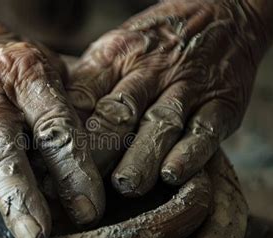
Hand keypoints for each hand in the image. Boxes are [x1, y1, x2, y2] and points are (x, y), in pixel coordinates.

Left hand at [67, 0, 267, 196]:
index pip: (82, 96)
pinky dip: (189, 154)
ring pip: (159, 123)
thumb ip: (87, 86)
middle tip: (81, 183)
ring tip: (125, 185)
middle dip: (98, 151)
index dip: (64, 133)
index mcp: (114, 57)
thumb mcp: (115, 50)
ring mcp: (186, 86)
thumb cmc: (153, 44)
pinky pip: (204, 130)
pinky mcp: (222, 102)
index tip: (50, 166)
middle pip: (117, 112)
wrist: (221, 14)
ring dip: (141, 157)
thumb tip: (51, 128)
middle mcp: (148, 70)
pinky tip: (173, 174)